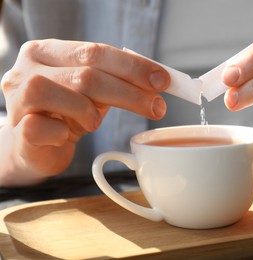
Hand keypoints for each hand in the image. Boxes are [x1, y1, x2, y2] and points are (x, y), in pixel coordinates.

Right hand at [0, 39, 169, 184]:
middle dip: (129, 92)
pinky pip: (45, 128)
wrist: (33, 144)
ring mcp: (18, 98)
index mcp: (49, 51)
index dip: (133, 67)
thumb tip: (158, 81)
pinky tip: (65, 134)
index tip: (162, 80)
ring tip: (95, 123)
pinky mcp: (17, 129)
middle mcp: (29, 68)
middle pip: (87, 74)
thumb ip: (117, 81)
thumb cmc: (66, 113)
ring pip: (66, 95)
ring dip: (91, 112)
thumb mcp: (93, 92)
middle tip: (157, 107)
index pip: (96, 51)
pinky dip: (64, 133)